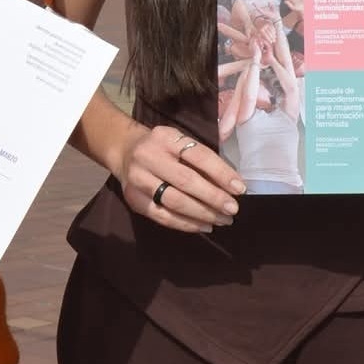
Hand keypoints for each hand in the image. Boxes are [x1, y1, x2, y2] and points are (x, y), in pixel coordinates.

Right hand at [113, 124, 244, 233]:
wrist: (124, 150)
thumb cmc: (162, 147)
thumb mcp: (179, 141)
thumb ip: (201, 158)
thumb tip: (231, 184)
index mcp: (166, 138)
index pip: (198, 156)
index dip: (221, 173)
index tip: (239, 189)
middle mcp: (149, 156)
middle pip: (186, 181)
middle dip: (214, 198)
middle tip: (233, 210)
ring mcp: (139, 179)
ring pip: (175, 202)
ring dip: (203, 214)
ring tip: (223, 220)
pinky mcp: (134, 199)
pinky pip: (163, 217)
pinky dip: (186, 224)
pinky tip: (203, 226)